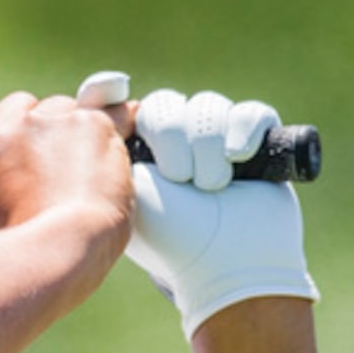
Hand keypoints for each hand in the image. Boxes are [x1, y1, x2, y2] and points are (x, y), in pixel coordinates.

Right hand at [0, 78, 132, 247]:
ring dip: (74, 132)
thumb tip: (0, 164)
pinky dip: (120, 123)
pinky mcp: (90, 122)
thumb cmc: (28, 253)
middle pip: (17, 108)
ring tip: (85, 176)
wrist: (64, 251)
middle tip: (50, 174)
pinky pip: (111, 111)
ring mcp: (45, 124)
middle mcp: (0, 135)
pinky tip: (120, 144)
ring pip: (62, 108)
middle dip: (34, 132)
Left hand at [127, 87, 315, 338]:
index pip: (130, 109)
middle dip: (173, 137)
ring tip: (211, 186)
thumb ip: (111, 146)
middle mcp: (175, 146)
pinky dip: (245, 130)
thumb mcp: (130, 191)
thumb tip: (96, 97)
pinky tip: (239, 156)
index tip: (113, 88)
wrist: (230, 264)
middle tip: (179, 179)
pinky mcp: (257, 145)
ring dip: (207, 145)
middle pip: (167, 104)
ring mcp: (216, 144)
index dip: (120, 95)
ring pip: (208, 106)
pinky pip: (252, 112)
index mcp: (138, 157)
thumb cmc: (173, 237)